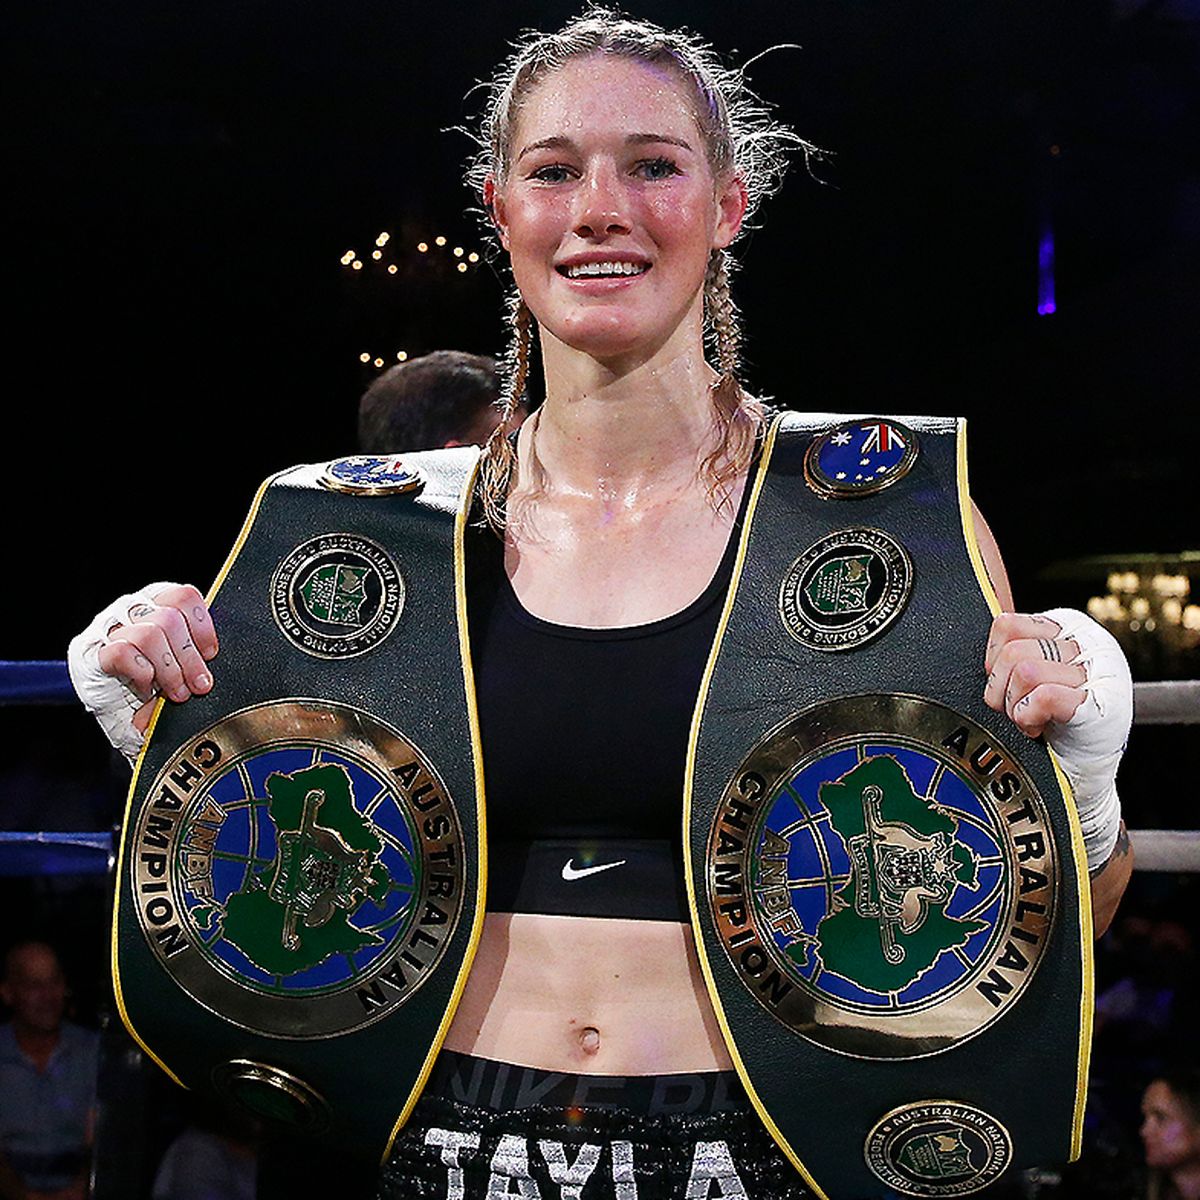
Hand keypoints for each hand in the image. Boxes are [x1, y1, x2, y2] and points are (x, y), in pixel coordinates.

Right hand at [67, 583, 218, 759]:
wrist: (123, 713)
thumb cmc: (158, 683)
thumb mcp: (183, 661)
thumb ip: (197, 647)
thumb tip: (218, 653)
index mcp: (158, 602)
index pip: (184, 596)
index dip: (203, 626)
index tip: (211, 655)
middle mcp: (132, 608)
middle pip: (169, 618)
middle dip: (190, 658)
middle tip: (200, 685)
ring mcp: (109, 628)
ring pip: (149, 634)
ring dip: (170, 670)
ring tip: (177, 692)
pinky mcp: (91, 652)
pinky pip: (122, 653)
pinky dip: (142, 675)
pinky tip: (146, 690)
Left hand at [984, 608, 1131, 871]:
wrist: (1076, 780)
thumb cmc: (1045, 724)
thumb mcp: (1026, 676)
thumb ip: (1009, 652)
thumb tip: (958, 631)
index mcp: (1067, 627)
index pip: (1007, 625)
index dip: (992, 662)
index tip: (1005, 687)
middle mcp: (1090, 642)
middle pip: (1013, 651)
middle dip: (1000, 689)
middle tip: (1015, 711)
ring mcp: (1101, 672)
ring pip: (1025, 671)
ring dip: (1015, 705)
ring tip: (1029, 721)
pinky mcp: (1104, 705)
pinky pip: (1044, 696)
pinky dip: (1029, 717)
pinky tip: (1039, 730)